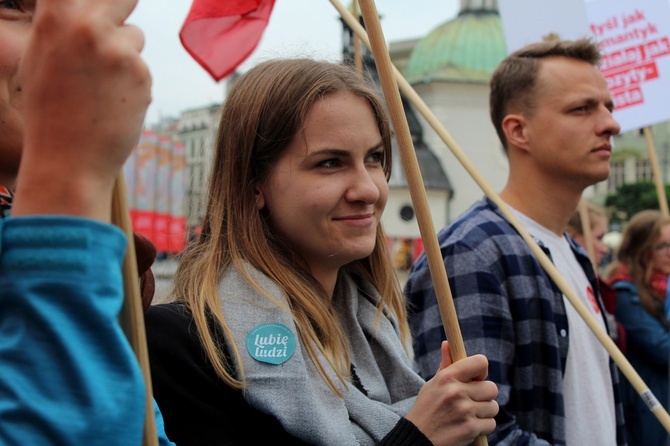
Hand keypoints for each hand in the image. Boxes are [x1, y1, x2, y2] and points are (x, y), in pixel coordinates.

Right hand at [13, 0, 150, 220]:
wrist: (68, 159)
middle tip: (113, 36)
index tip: (109, 5)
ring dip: (126, 53)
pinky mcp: (142, 74)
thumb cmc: (49, 109)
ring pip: (135, 35)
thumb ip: (62, 24)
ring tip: (101, 86)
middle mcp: (89, 26)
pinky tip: (114, 104)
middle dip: (121, 9)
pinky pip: (143, 67)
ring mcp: (119, 50)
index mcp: (56, 15)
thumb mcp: (40, 56)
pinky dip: (134, 82)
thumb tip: (85, 6)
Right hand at [406, 341, 498, 445]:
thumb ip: (446, 366)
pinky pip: (491, 424)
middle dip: (485, 396)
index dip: (482, 371)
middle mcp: (456, 391)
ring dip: (484, 413)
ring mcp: (464, 410)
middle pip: (492, 388)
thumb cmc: (426, 409)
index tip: (476, 379)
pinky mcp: (470, 428)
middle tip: (471, 401)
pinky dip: (483, 427)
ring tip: (468, 415)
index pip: (481, 363)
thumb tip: (447, 343)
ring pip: (493, 407)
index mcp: (447, 377)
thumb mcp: (432, 384)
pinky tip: (468, 427)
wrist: (418, 438)